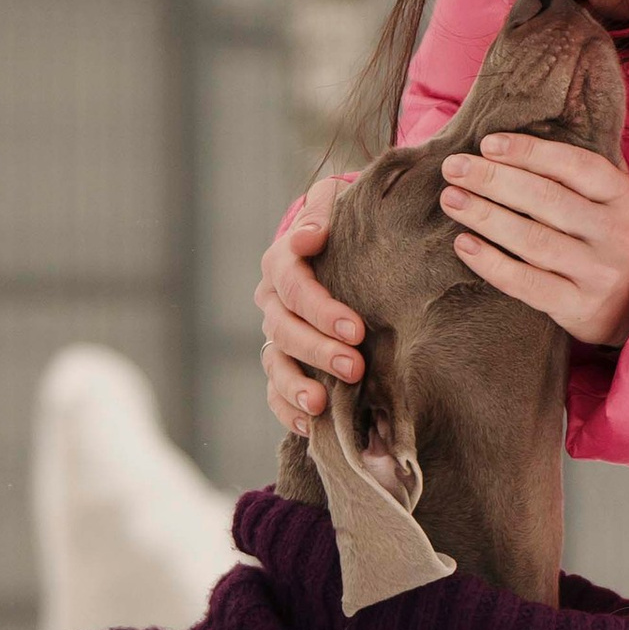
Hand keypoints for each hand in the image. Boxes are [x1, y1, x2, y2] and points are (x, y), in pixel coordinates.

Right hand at [256, 189, 361, 430]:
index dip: (320, 307)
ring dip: (296, 385)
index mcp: (282, 263)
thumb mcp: (334, 205)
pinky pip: (274, 393)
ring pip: (275, 363)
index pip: (292, 284)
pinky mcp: (282, 364)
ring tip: (321, 404)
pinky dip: (287, 411)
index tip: (355, 327)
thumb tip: (312, 234)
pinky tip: (311, 425)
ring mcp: (274, 336)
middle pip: (285, 329)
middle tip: (355, 366)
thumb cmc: (343, 227)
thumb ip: (322, 210)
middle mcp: (273, 302)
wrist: (337, 250)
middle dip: (318, 350)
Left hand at [438, 133, 628, 346]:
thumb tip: (512, 138)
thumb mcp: (608, 199)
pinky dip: (490, 263)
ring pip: (532, 240)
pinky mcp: (577, 307)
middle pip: (547, 200)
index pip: (574, 165)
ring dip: (485, 216)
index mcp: (624, 197)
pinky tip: (463, 243)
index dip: (528, 152)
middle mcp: (616, 234)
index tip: (487, 144)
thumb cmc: (603, 236)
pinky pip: (526, 284)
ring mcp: (597, 273)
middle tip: (454, 167)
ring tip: (451, 198)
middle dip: (494, 180)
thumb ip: (575, 172)